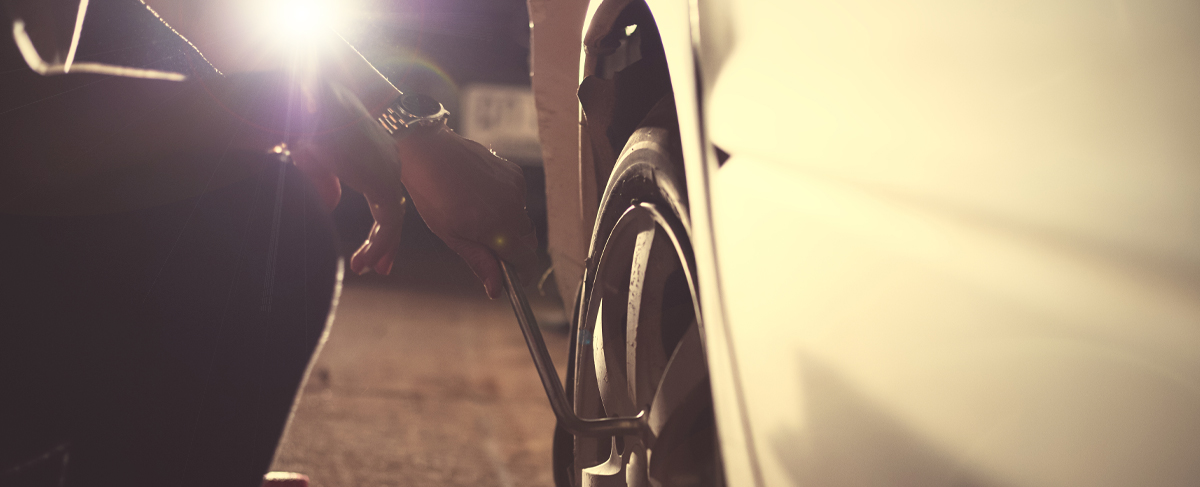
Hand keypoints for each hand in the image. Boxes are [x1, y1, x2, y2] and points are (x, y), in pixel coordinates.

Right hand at [287, 82, 408, 276]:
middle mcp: (388, 160)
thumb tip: (331, 206)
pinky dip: (378, 246)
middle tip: (381, 267)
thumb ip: (326, 182)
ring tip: (368, 268)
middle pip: (392, 208)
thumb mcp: (313, 159)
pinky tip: (365, 262)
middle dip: (387, 240)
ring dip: (381, 248)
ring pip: (393, 219)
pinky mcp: (384, 183)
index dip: (379, 222)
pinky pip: (388, 224)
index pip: (383, 193)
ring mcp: (389, 171)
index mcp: (374, 152)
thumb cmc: (303, 123)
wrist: (304, 108)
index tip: (370, 247)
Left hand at [395, 125, 538, 297]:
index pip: (526, 259)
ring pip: (521, 219)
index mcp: (498, 228)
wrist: (429, 152)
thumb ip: (480, 262)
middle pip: (527, 241)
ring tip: (477, 215)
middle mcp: (514, 208)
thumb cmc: (433, 195)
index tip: (515, 278)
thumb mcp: (452, 236)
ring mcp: (516, 188)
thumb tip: (497, 289)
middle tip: (487, 247)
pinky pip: (517, 198)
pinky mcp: (514, 172)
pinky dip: (505, 204)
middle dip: (513, 249)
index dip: (522, 272)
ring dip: (507, 225)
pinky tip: (481, 196)